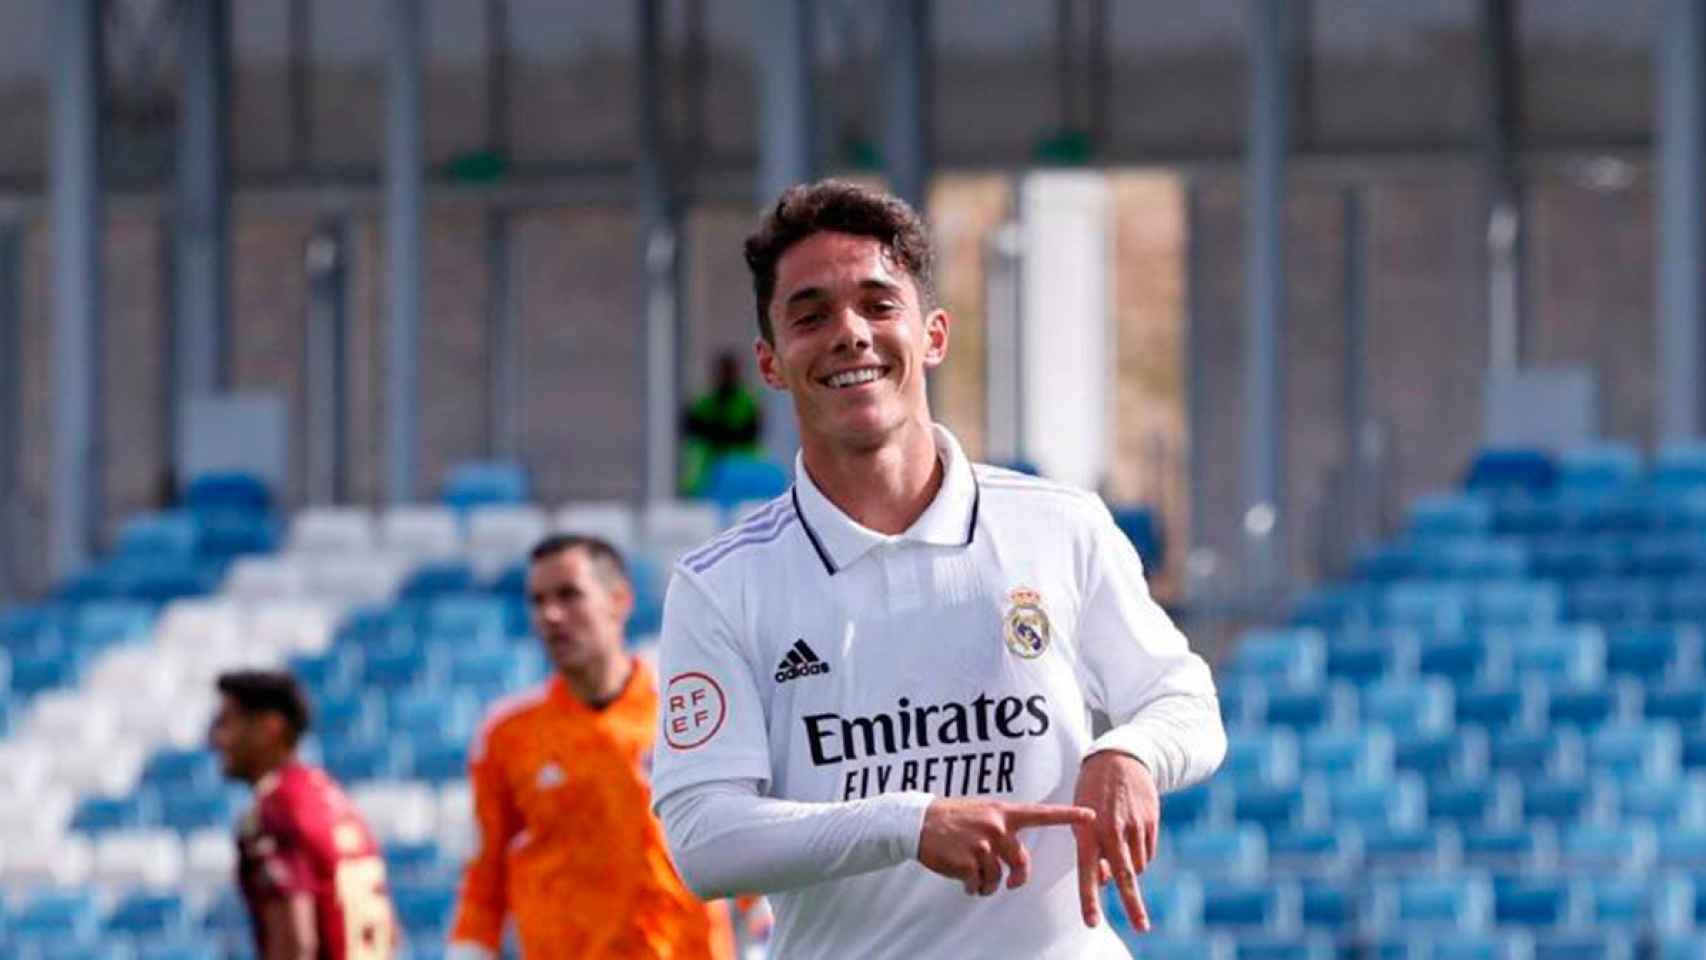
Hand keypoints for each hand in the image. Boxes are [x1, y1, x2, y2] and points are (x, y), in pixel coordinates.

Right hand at [917, 798, 1095, 896]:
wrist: (917, 822)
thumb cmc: (951, 817)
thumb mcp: (981, 811)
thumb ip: (1002, 825)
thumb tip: (1015, 851)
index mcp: (1003, 812)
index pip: (1042, 814)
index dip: (1068, 815)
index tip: (1091, 815)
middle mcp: (997, 827)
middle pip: (1021, 863)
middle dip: (1016, 878)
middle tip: (1010, 883)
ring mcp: (982, 844)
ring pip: (998, 879)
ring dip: (987, 884)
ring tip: (973, 875)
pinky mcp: (967, 862)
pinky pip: (978, 885)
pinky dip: (972, 887)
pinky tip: (962, 879)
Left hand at [1072, 751, 1159, 929]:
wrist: (1119, 759)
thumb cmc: (1093, 793)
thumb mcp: (1081, 818)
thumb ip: (1090, 849)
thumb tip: (1105, 880)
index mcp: (1088, 830)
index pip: (1087, 871)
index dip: (1089, 898)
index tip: (1092, 922)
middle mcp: (1111, 830)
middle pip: (1126, 876)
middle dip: (1133, 905)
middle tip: (1141, 927)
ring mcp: (1134, 826)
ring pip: (1137, 866)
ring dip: (1130, 869)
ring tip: (1121, 847)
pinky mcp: (1151, 821)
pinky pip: (1147, 853)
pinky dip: (1140, 855)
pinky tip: (1132, 836)